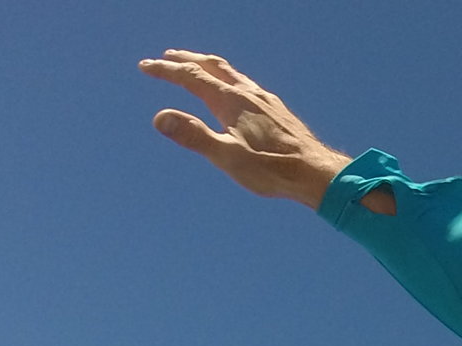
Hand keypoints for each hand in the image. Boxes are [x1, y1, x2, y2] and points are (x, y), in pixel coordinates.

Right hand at [140, 49, 375, 209]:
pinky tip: (236, 92)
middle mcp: (247, 93)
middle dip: (186, 60)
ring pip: (231, 73)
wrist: (315, 172)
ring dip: (209, 66)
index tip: (145, 66)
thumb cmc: (272, 169)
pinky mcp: (276, 109)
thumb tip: (161, 117)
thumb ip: (195, 136)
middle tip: (167, 57)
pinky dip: (230, 79)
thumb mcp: (227, 157)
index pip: (191, 76)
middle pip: (211, 66)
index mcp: (230, 101)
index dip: (166, 70)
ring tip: (198, 67)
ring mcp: (264, 99)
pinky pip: (247, 85)